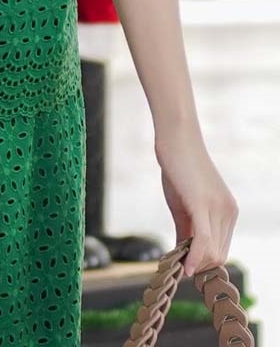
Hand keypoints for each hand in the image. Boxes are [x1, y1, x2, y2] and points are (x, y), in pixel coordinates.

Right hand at [154, 127, 238, 276]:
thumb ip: (186, 231)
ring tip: (176, 262)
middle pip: (218, 256)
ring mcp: (219, 208)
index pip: (220, 250)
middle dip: (199, 266)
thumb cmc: (177, 167)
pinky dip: (195, 258)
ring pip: (212, 253)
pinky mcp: (203, 205)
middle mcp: (229, 212)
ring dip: (195, 263)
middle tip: (178, 265)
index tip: (184, 266)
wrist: (176, 137)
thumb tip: (183, 258)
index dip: (203, 263)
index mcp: (228, 212)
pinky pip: (204, 241)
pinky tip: (184, 268)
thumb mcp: (182, 205)